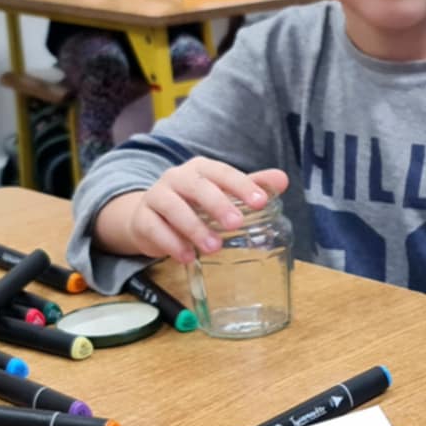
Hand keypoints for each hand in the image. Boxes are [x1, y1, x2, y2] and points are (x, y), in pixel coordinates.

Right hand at [97, 159, 288, 264]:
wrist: (149, 217)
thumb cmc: (192, 203)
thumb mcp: (222, 194)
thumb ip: (252, 186)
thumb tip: (283, 179)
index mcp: (201, 169)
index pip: (223, 172)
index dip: (242, 185)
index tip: (261, 202)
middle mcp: (177, 178)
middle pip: (197, 186)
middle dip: (217, 204)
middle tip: (236, 223)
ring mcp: (157, 196)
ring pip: (173, 207)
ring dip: (194, 227)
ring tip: (214, 247)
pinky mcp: (142, 219)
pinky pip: (155, 228)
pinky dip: (171, 243)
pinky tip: (187, 256)